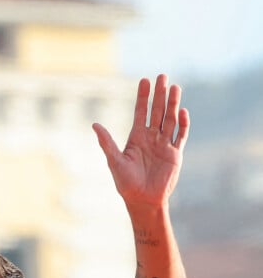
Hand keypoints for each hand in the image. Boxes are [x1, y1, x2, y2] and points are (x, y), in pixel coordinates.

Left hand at [92, 74, 189, 207]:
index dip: (143, 97)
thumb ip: (107, 142)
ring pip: (169, 120)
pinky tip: (182, 111)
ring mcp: (164, 145)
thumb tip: (95, 124)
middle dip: (159, 94)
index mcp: (136, 138)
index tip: (145, 80)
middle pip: (156, 112)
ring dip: (172, 104)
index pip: (140, 112)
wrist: (143, 201)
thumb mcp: (114, 161)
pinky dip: (182, 124)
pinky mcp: (175, 154)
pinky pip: (180, 136)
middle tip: (162, 76)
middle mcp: (151, 138)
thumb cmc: (126, 184)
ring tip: (175, 87)